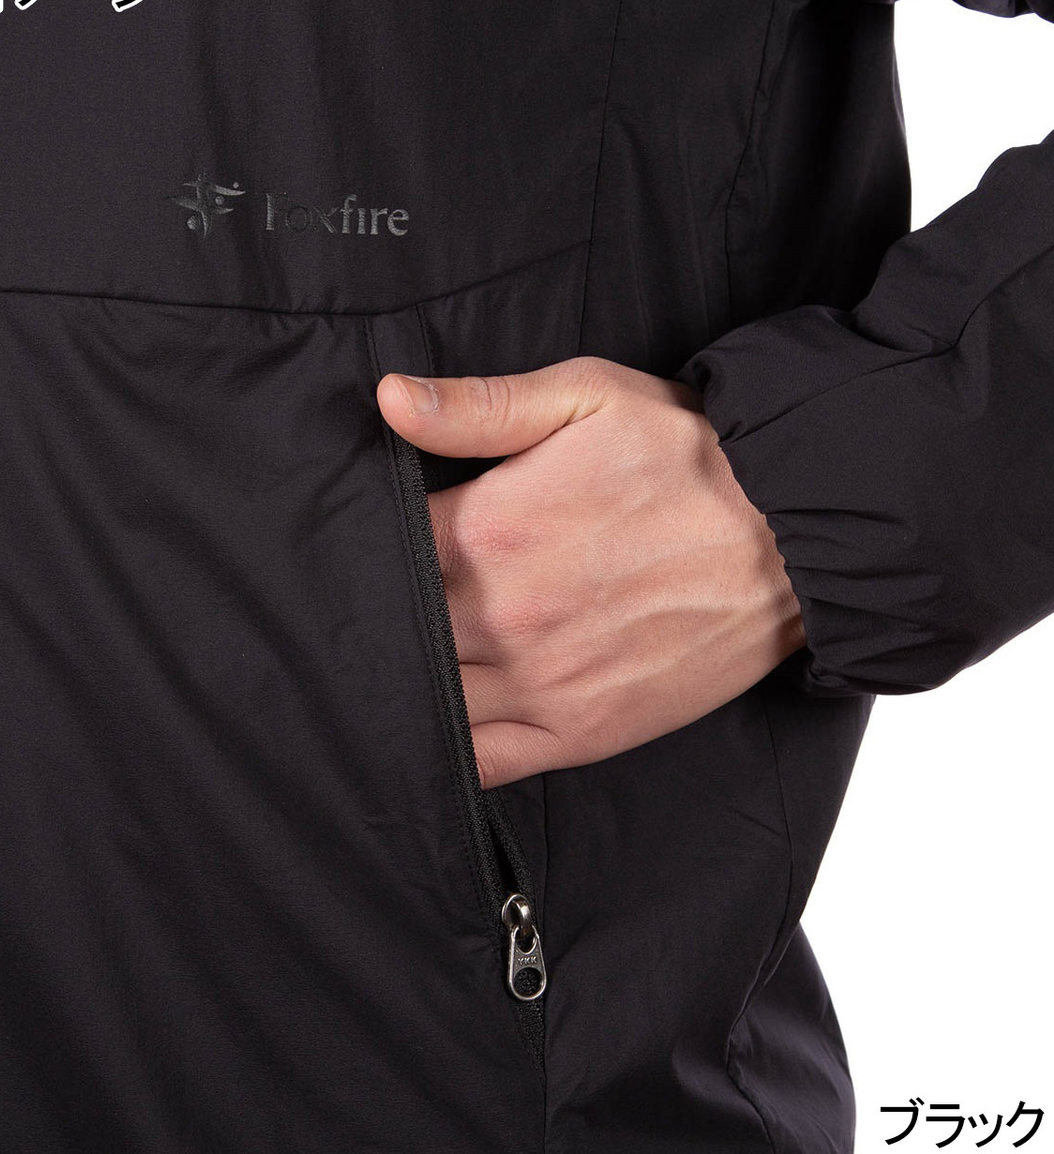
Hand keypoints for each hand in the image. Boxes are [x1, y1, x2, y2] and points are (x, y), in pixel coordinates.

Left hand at [376, 356, 805, 788]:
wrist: (799, 534)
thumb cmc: (692, 458)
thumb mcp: (587, 396)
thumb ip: (479, 405)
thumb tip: (389, 398)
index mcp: (491, 527)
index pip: (382, 552)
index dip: (363, 551)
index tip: (360, 548)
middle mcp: (503, 615)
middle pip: (395, 633)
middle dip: (376, 620)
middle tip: (364, 614)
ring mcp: (541, 683)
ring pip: (428, 702)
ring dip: (400, 687)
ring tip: (388, 671)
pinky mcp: (582, 732)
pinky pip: (484, 763)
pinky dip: (445, 754)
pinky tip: (432, 731)